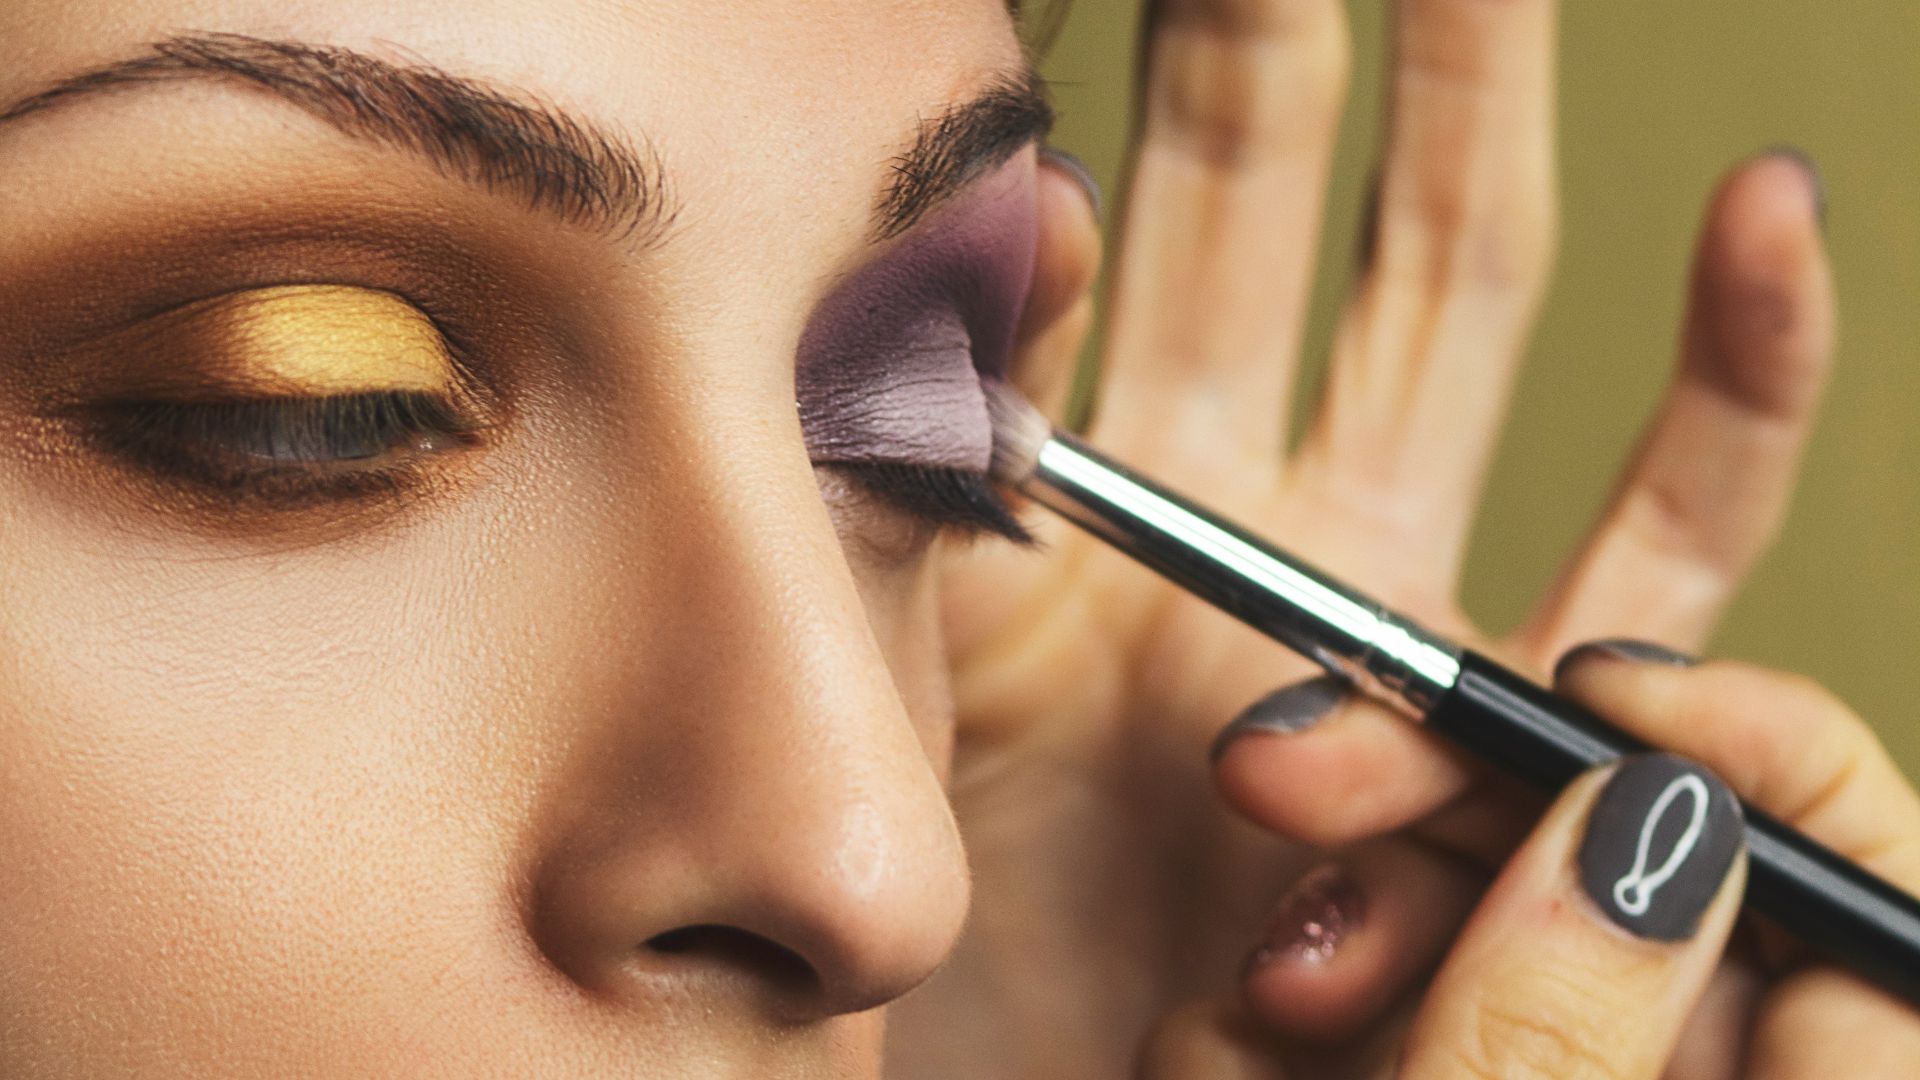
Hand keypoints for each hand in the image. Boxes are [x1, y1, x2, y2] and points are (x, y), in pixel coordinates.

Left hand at [889, 0, 1834, 1075]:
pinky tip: (1770, 223)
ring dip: (1489, 119)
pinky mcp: (1514, 725)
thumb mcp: (927, 647)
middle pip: (1327, 195)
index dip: (1204, 46)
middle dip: (1347, 24)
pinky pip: (1668, 532)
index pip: (1165, 199)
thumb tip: (1006, 220)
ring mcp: (1398, 589)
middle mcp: (1268, 499)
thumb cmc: (954, 918)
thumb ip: (940, 453)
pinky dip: (1741, 384)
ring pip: (1474, 298)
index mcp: (1112, 473)